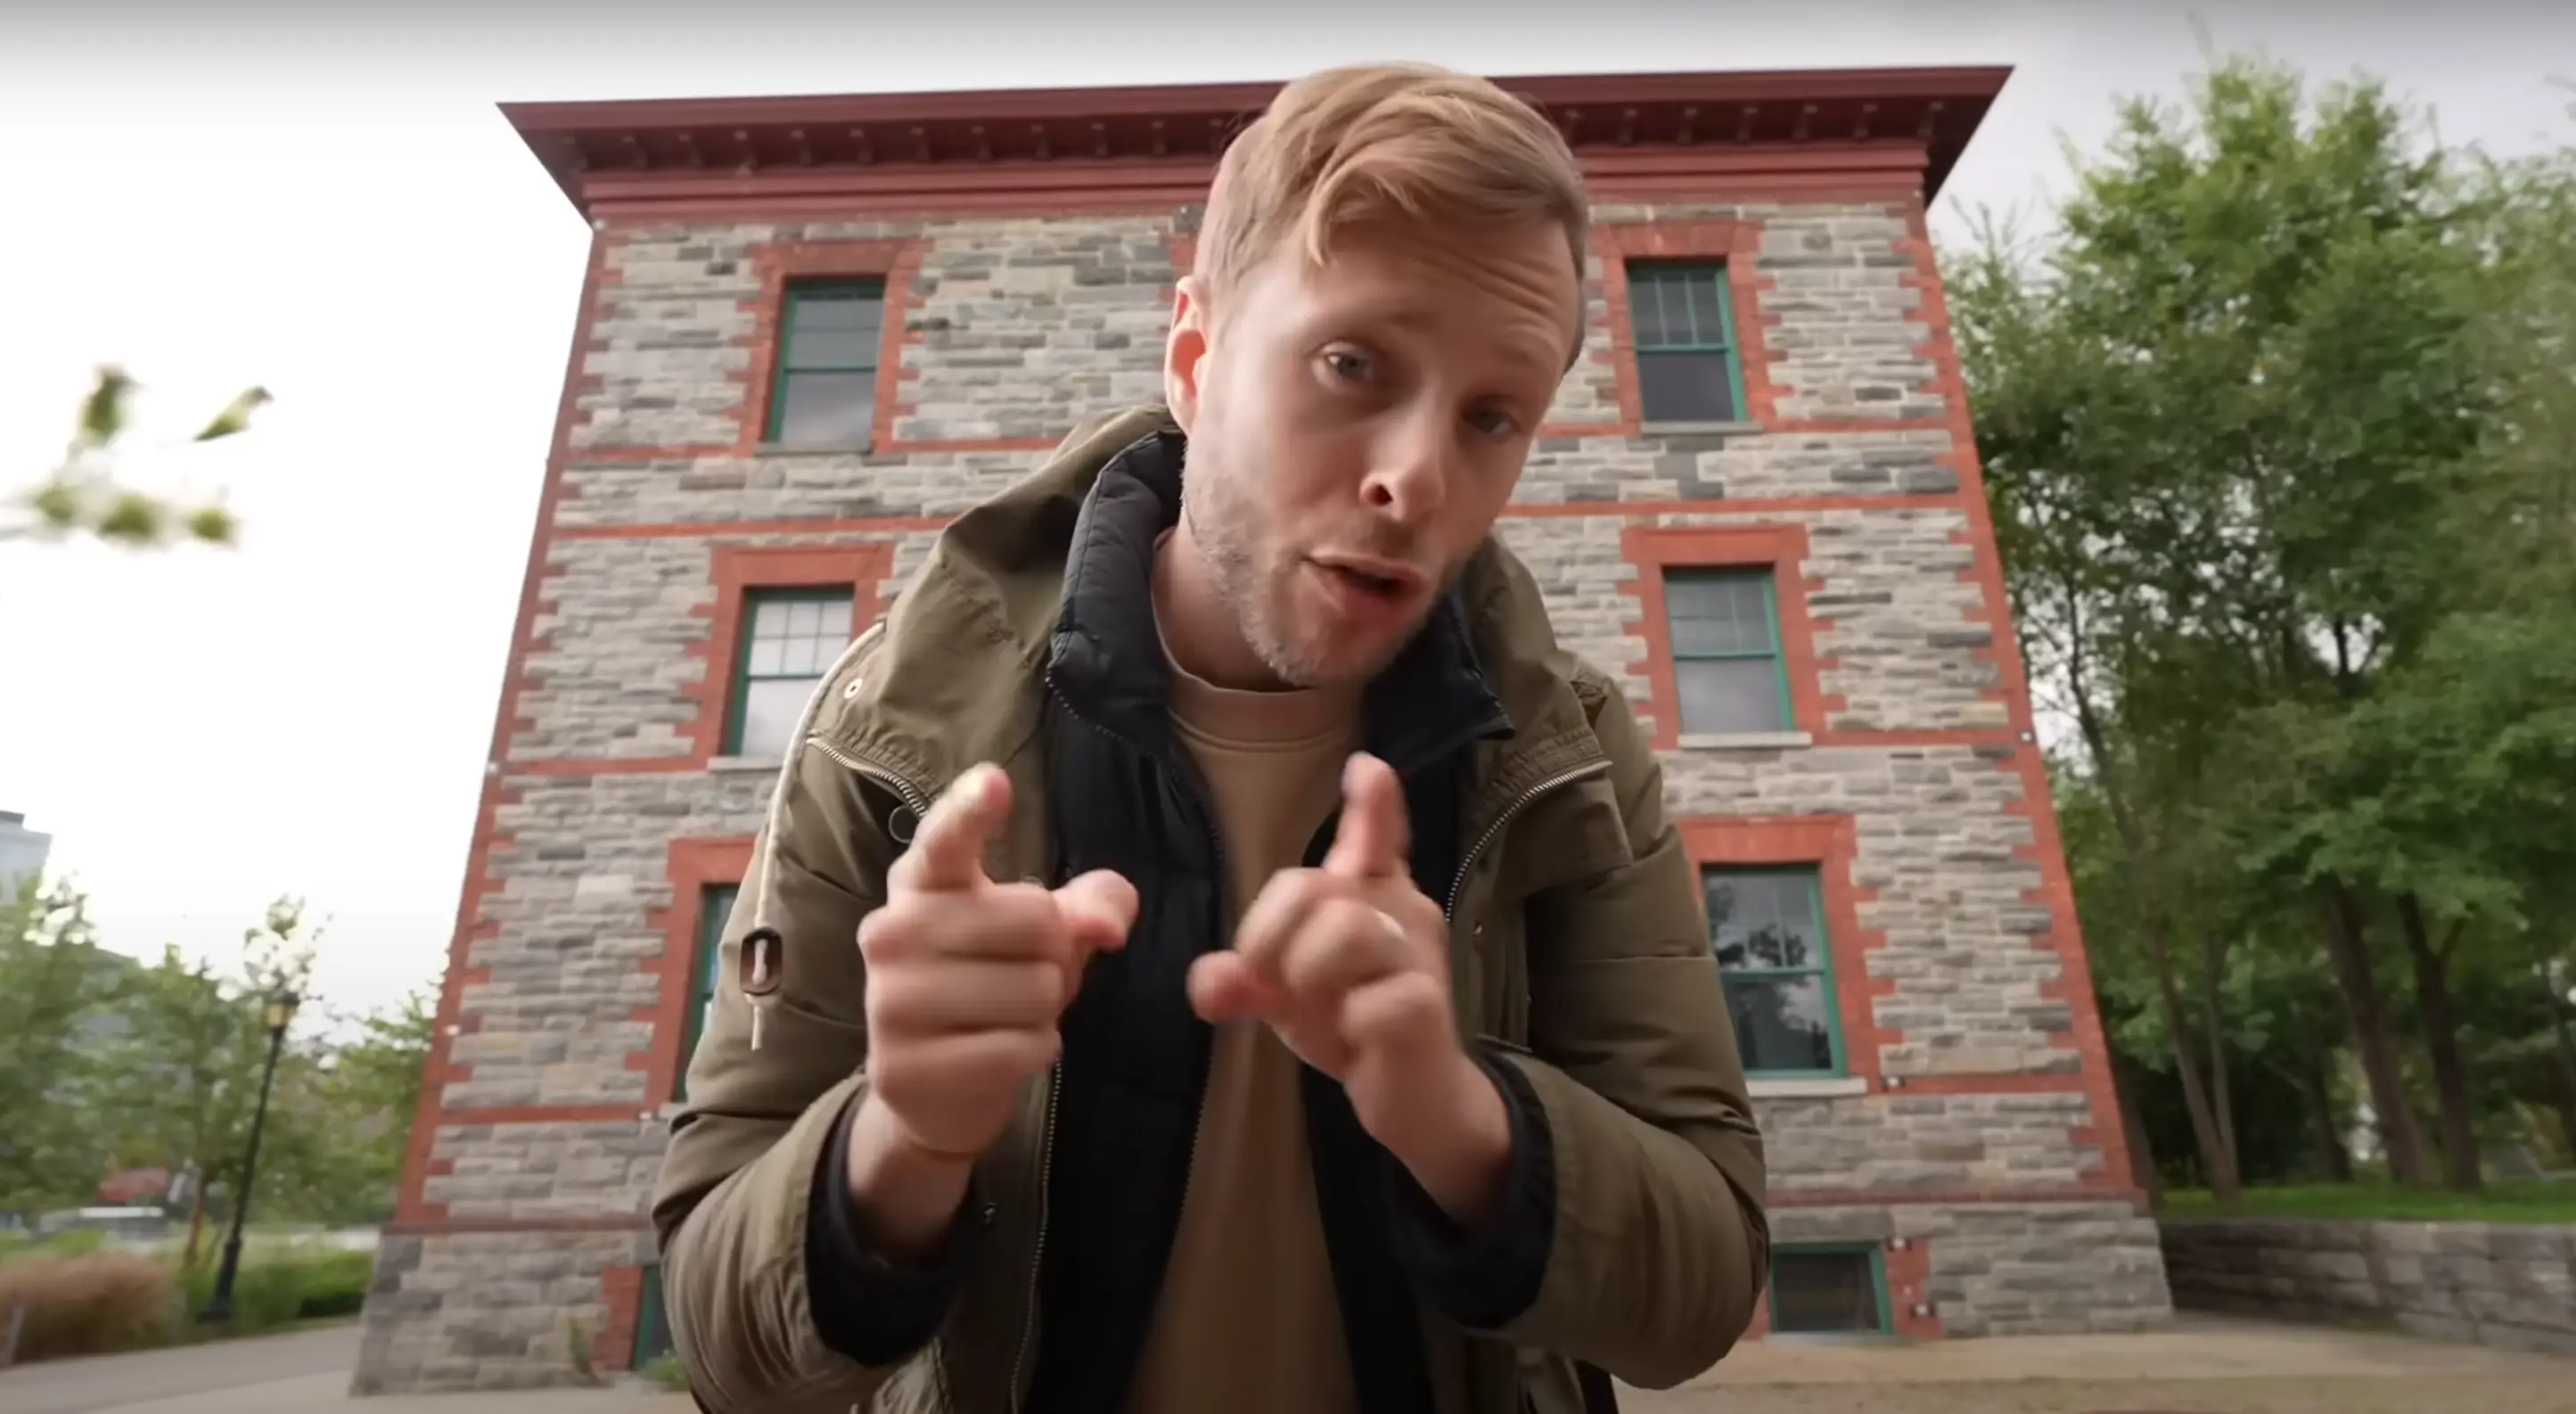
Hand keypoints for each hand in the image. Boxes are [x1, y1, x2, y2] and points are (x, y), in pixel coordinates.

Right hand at [856, 763, 1137, 1163]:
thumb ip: (1088, 907)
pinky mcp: (902, 1066)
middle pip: (1036, 922)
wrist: (933, 1090)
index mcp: (924, 883)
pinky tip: (1004, 1053)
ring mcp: (888, 1000)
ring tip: (1010, 1017)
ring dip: (1047, 1010)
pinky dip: (1036, 1053)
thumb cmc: (994, 986)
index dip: (972, 809)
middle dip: (1057, 955)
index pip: (947, 838)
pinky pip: (1021, 1047)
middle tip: (1024, 977)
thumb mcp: (1045, 936)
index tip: (996, 781)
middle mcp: (892, 930)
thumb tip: (1108, 924)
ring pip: (1035, 990)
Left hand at [1188, 753, 1509, 1215]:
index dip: (1373, 804)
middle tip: (1273, 985)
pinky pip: (1368, 1001)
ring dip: (1309, 975)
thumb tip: (1206, 985)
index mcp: (1371, 898)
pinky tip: (1357, 1041)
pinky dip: (1345, 1025)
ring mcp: (1420, 957)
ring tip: (1320, 1010)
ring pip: (1346, 930)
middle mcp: (1402, 914)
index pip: (1375, 838)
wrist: (1420, 1096)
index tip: (1365, 768)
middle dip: (1269, 937)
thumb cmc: (1354, 1026)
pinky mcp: (1427, 1006)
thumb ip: (1247, 977)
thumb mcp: (1290, 994)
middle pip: (1315, 887)